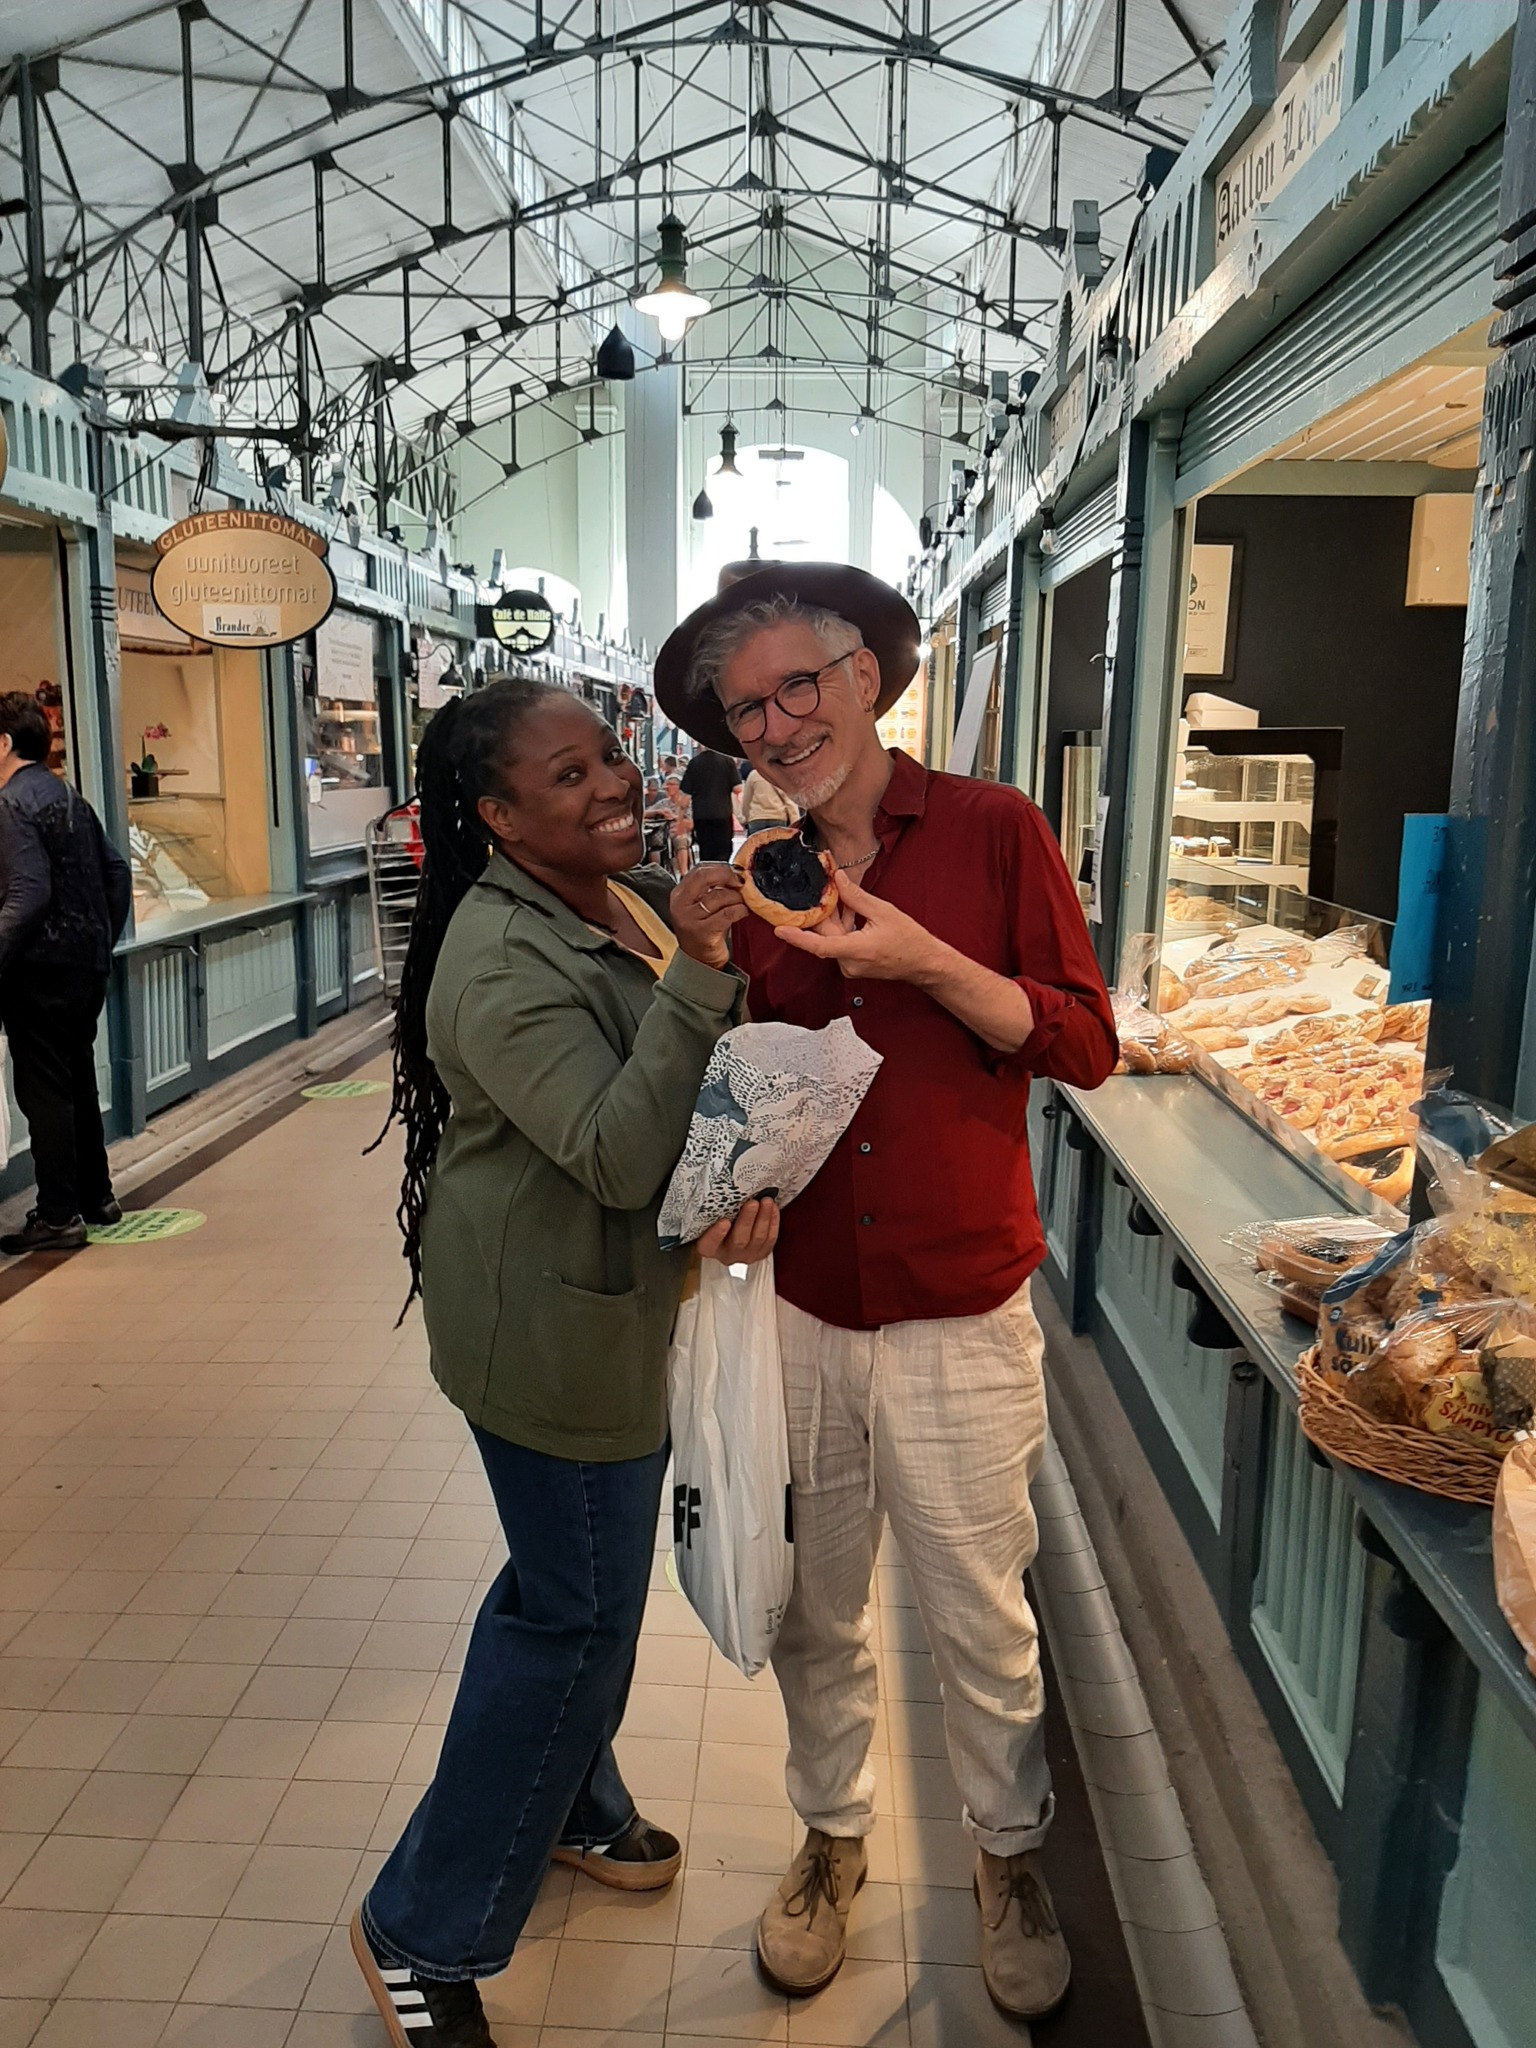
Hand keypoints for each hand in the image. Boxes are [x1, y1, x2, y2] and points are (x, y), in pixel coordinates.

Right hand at [669, 863, 746, 967]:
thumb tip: (734, 871)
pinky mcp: (702, 932)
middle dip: (728, 875)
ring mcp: (690, 919)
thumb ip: (711, 888)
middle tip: (741, 881)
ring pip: (719, 896)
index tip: (736, 870)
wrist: (700, 962)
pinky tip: (743, 912)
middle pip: (705, 877)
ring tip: (742, 902)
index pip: (699, 869)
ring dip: (737, 897)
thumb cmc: (704, 931)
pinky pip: (727, 914)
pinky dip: (739, 910)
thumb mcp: (701, 906)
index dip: (720, 866)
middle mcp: (680, 905)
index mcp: (679, 894)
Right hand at [697, 1196, 780, 1263]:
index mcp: (709, 1247)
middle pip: (739, 1240)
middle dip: (747, 1220)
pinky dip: (773, 1221)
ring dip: (764, 1218)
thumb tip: (723, 1190)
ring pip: (758, 1239)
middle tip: (752, 1203)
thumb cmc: (718, 1223)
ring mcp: (746, 1256)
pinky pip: (770, 1239)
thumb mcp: (711, 1220)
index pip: (709, 1244)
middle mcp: (727, 1255)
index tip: (724, 1222)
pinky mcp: (761, 1253)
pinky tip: (773, 1208)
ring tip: (766, 1201)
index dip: (716, 1235)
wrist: (731, 1238)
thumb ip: (715, 1211)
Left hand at [776, 868, 947, 982]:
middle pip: (825, 936)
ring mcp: (850, 967)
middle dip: (823, 913)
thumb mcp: (883, 911)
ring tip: (843, 898)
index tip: (780, 930)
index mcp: (855, 950)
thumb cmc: (909, 940)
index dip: (797, 937)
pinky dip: (842, 928)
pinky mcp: (853, 966)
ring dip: (835, 919)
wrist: (924, 963)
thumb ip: (856, 897)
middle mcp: (849, 963)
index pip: (819, 945)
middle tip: (823, 888)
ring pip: (832, 939)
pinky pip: (840, 944)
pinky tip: (851, 913)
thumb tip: (838, 878)